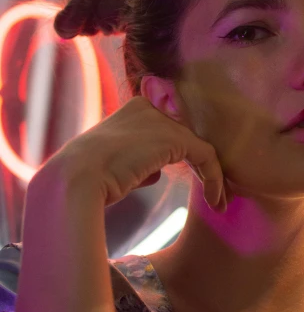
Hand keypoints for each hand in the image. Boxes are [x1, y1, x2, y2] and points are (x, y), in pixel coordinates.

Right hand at [32, 96, 230, 209]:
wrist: (76, 179)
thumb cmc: (90, 180)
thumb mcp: (118, 167)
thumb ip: (141, 164)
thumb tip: (157, 172)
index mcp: (134, 111)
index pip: (172, 131)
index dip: (188, 157)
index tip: (197, 184)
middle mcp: (150, 108)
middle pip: (190, 137)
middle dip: (205, 167)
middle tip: (217, 194)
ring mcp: (161, 120)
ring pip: (201, 148)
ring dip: (214, 178)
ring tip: (219, 203)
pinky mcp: (173, 138)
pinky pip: (206, 157)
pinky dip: (214, 180)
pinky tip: (214, 201)